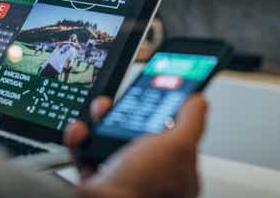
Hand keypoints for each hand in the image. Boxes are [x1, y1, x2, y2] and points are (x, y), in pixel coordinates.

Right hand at [65, 95, 206, 197]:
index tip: (161, 91)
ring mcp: (123, 178)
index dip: (170, 110)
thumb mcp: (179, 145)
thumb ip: (192, 119)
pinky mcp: (97, 180)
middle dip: (131, 110)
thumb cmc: (145, 188)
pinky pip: (88, 153)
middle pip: (142, 132)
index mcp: (178, 171)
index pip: (178, 134)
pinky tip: (83, 131)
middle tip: (125, 99)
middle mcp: (151, 176)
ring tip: (101, 110)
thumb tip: (197, 99)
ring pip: (113, 139)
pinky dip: (82, 139)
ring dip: (103, 120)